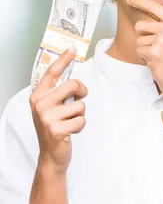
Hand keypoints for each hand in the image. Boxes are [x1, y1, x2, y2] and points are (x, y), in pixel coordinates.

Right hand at [29, 46, 87, 173]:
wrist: (51, 155)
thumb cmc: (55, 127)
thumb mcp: (51, 108)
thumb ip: (58, 94)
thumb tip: (73, 79)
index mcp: (38, 96)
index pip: (52, 73)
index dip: (63, 59)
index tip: (73, 48)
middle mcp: (39, 104)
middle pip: (74, 85)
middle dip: (82, 92)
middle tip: (77, 102)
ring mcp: (46, 117)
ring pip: (81, 105)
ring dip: (80, 115)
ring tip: (69, 123)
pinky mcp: (55, 129)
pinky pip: (82, 120)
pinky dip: (80, 127)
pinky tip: (70, 132)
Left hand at [127, 0, 162, 103]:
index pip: (155, 7)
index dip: (140, 2)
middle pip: (141, 25)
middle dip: (144, 38)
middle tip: (158, 48)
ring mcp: (162, 41)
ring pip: (139, 39)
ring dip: (145, 49)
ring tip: (158, 56)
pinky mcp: (154, 52)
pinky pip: (139, 50)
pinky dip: (144, 58)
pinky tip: (155, 62)